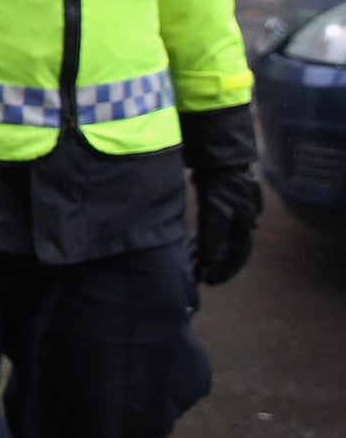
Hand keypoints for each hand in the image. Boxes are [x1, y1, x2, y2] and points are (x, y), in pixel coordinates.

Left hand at [191, 166, 262, 284]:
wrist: (218, 157)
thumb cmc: (219, 183)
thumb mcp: (214, 212)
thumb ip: (211, 236)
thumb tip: (209, 261)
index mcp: (244, 225)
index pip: (237, 255)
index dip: (224, 269)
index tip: (209, 280)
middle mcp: (241, 221)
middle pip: (229, 250)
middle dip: (215, 264)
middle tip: (199, 275)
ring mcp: (231, 213)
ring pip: (221, 241)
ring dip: (208, 254)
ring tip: (193, 263)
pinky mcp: (219, 207)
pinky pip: (214, 231)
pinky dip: (205, 242)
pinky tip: (193, 248)